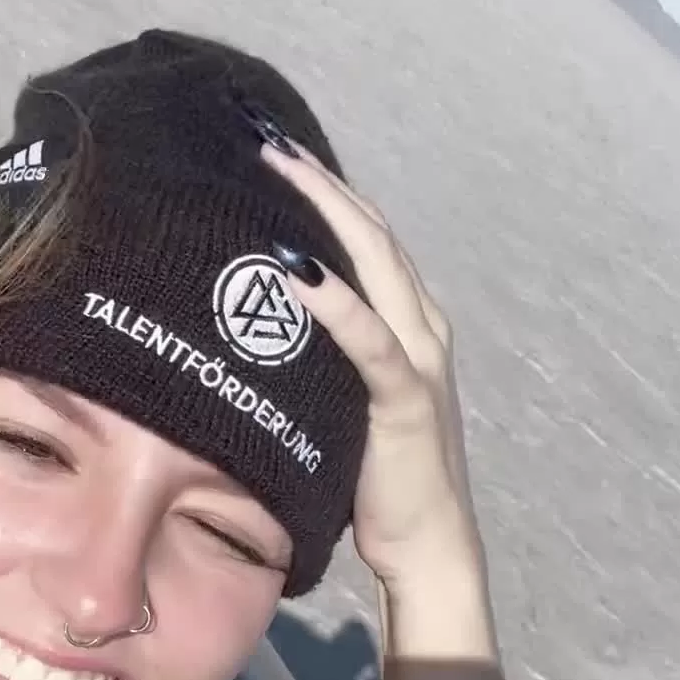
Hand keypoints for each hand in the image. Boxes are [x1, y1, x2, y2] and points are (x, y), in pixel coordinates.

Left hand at [261, 137, 482, 589]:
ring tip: (278, 170)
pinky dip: (333, 302)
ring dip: (324, 214)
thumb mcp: (340, 399)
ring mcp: (418, 357)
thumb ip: (316, 356)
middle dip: (316, 180)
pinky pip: (368, 339)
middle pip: (368, 232)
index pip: (364, 238)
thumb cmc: (376, 478)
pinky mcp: (405, 398)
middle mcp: (420, 326)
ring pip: (373, 264)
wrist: (427, 544)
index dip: (323, 189)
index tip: (273, 148)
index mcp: (407, 322)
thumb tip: (252, 324)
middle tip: (263, 135)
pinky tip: (294, 273)